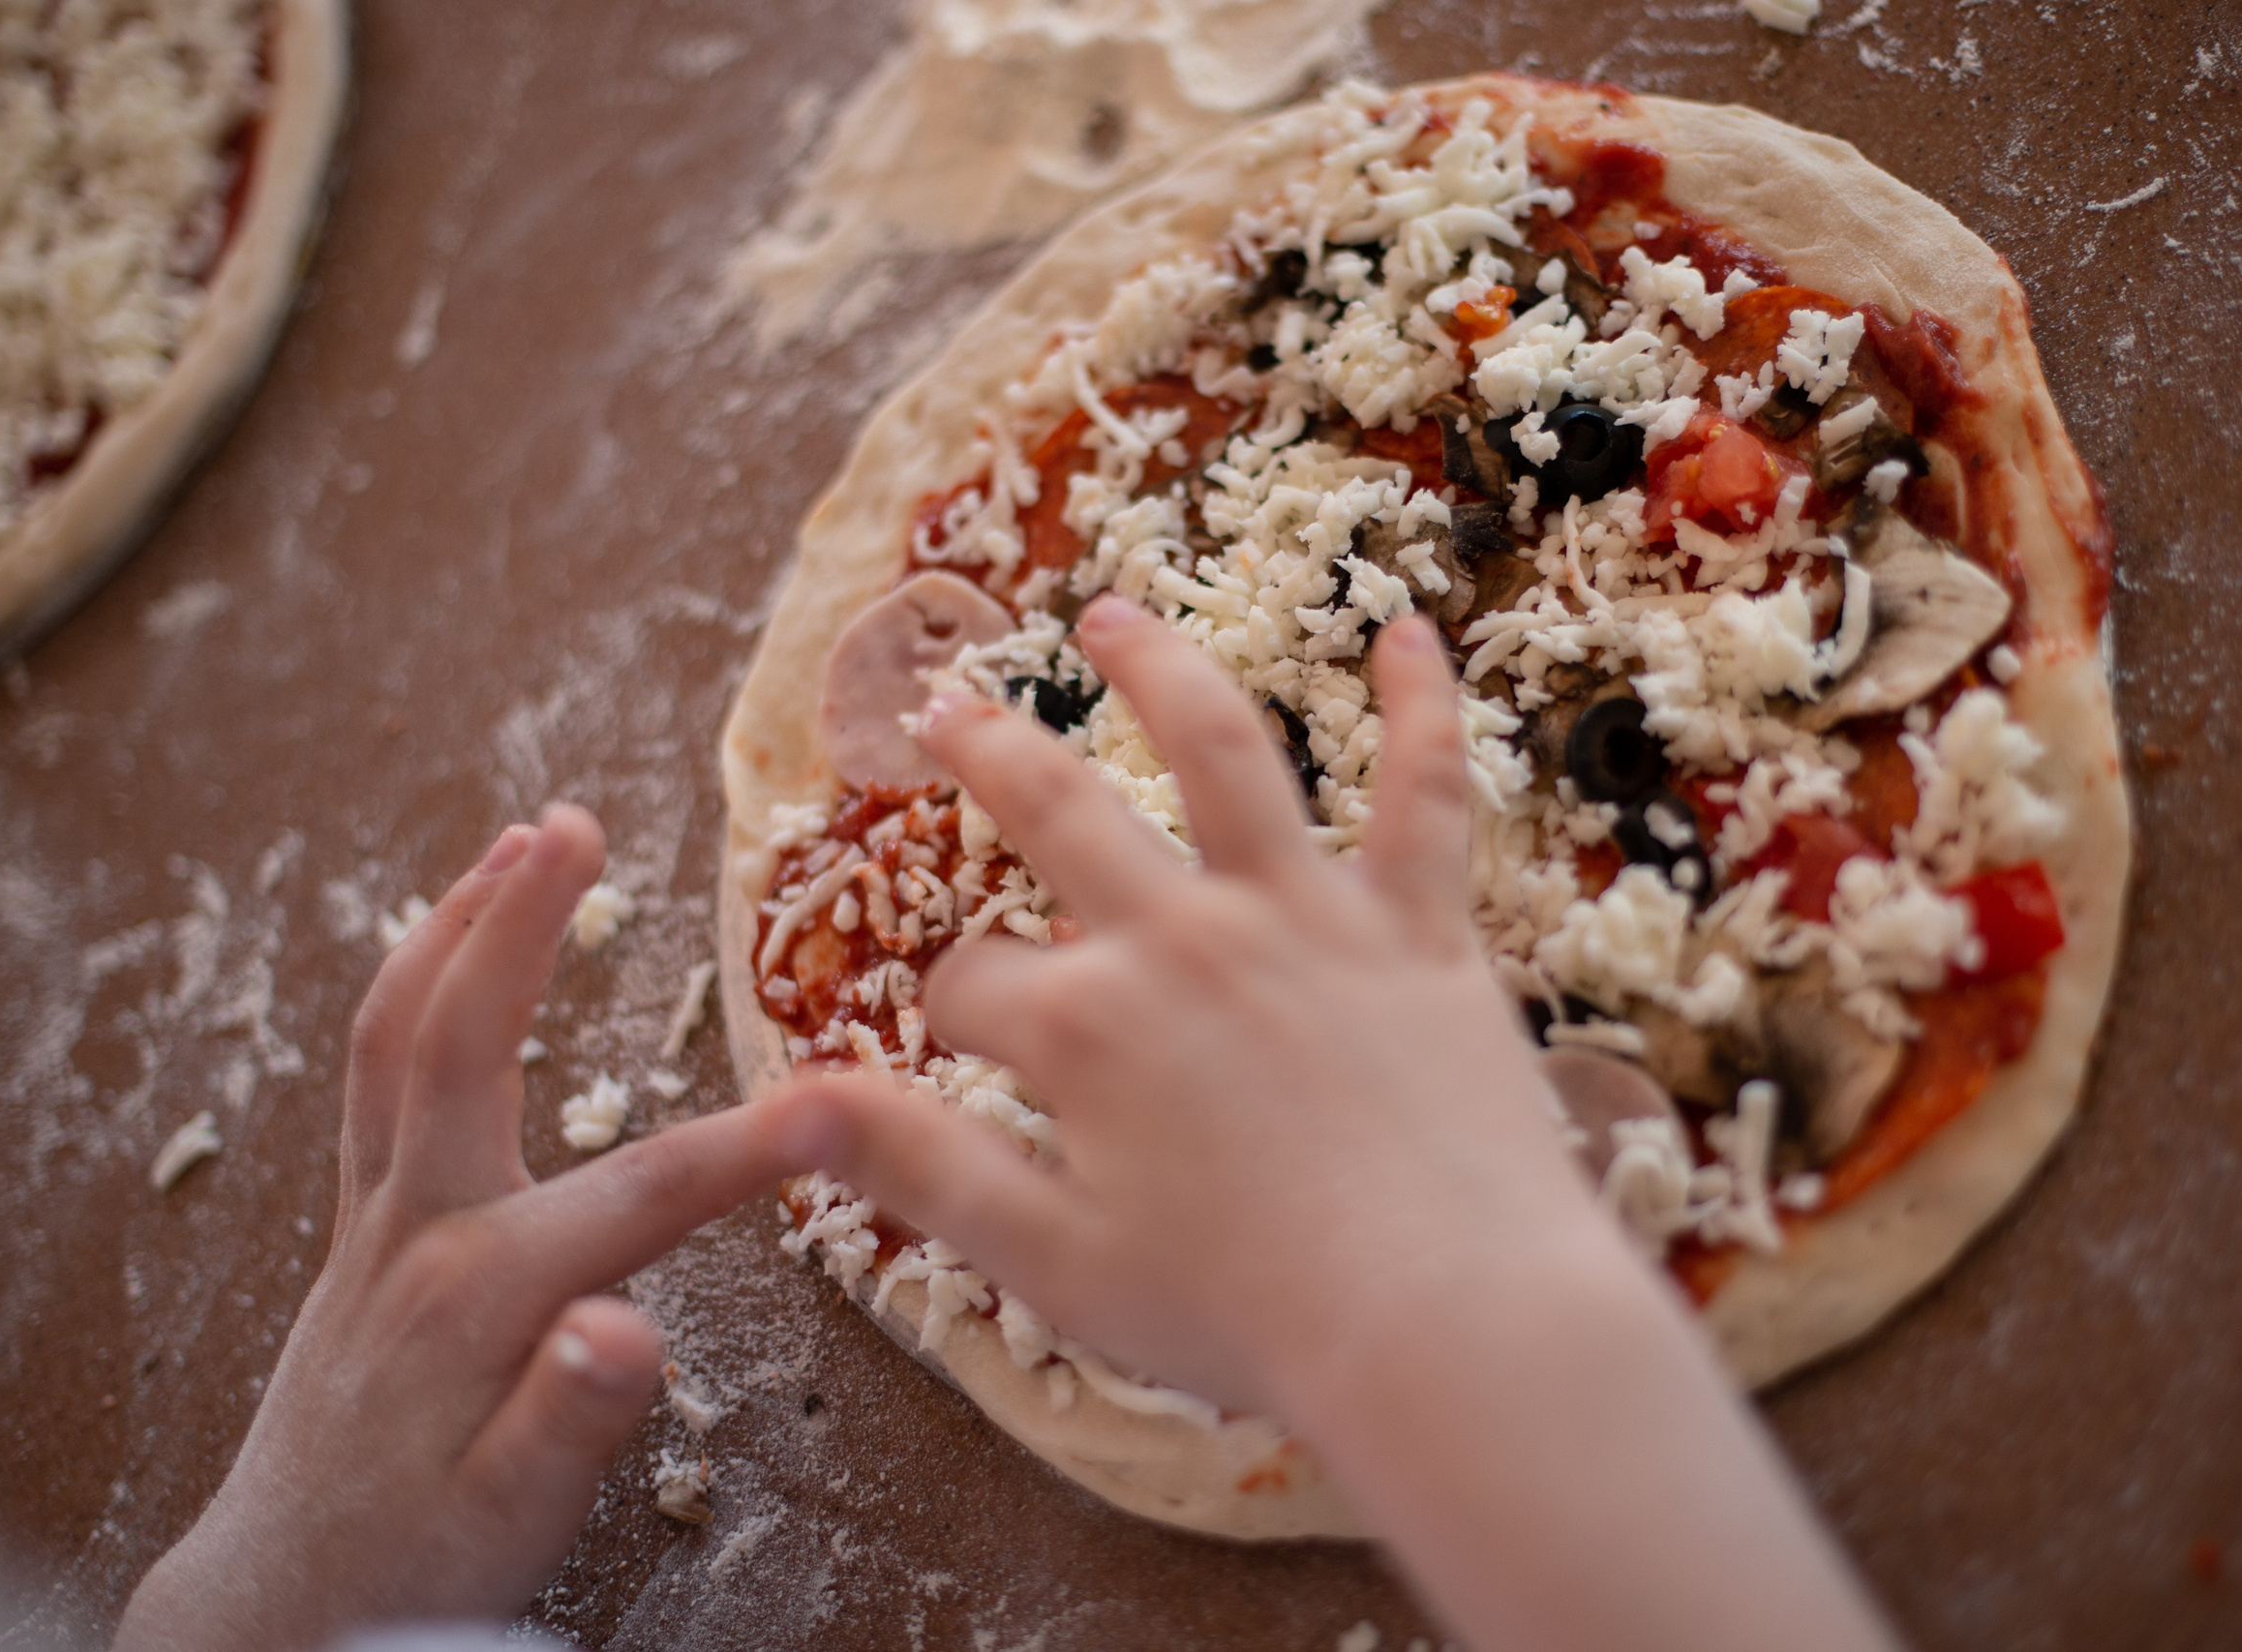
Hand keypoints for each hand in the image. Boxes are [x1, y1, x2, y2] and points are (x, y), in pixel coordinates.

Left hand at [116, 807, 802, 1651]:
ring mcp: (377, 1216)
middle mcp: (417, 1227)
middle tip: (575, 821)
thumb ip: (568, 1421)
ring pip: (395, 1034)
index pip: (640, 1195)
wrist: (280, 1596)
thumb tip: (627, 1330)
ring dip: (453, 924)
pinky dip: (413, 982)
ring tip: (516, 839)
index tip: (843, 1105)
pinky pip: (374, 1068)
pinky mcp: (363, 1222)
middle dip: (522, 922)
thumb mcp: (509, 1515)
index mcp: (481, 1291)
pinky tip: (450, 947)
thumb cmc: (414, 1559)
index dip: (750, 1148)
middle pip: (461, 1038)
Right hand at [766, 601, 1594, 1414]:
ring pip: (1224, 750)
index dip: (950, 1007)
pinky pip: (1425, 792)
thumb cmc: (1247, 1313)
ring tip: (1114, 613)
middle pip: (1059, 810)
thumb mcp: (1052, 1263)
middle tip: (947, 706)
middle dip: (988, 753)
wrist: (1449, 1325)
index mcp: (1084, 1026)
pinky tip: (1411, 632)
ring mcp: (1308, 917)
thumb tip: (792, 1105)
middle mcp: (1182, 936)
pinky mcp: (1420, 927)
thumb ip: (923, 1168)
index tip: (959, 1036)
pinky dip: (1424, 707)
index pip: (972, 984)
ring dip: (1159, 669)